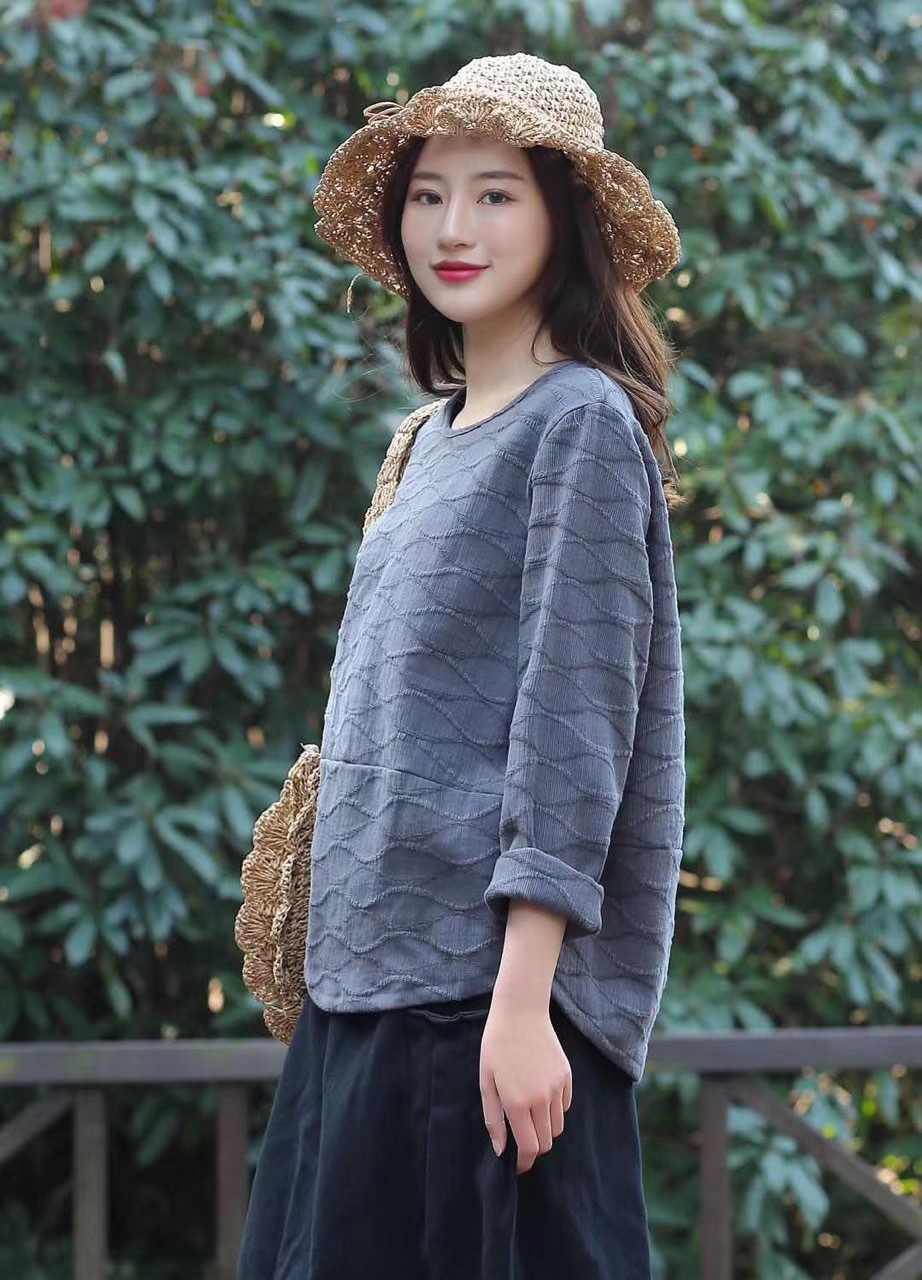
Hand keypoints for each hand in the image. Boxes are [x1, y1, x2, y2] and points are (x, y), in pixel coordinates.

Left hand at [479, 1001, 572, 1174]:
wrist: (520, 1013)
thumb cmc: (496, 1046)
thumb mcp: (486, 1082)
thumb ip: (494, 1119)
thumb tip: (501, 1150)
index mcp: (517, 1103)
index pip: (530, 1148)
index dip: (525, 1162)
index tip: (518, 1165)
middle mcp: (541, 1099)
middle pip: (547, 1142)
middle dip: (535, 1147)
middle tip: (522, 1139)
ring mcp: (557, 1087)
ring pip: (558, 1126)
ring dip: (545, 1129)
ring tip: (530, 1115)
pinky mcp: (567, 1076)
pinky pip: (565, 1106)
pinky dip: (555, 1110)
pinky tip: (540, 1096)